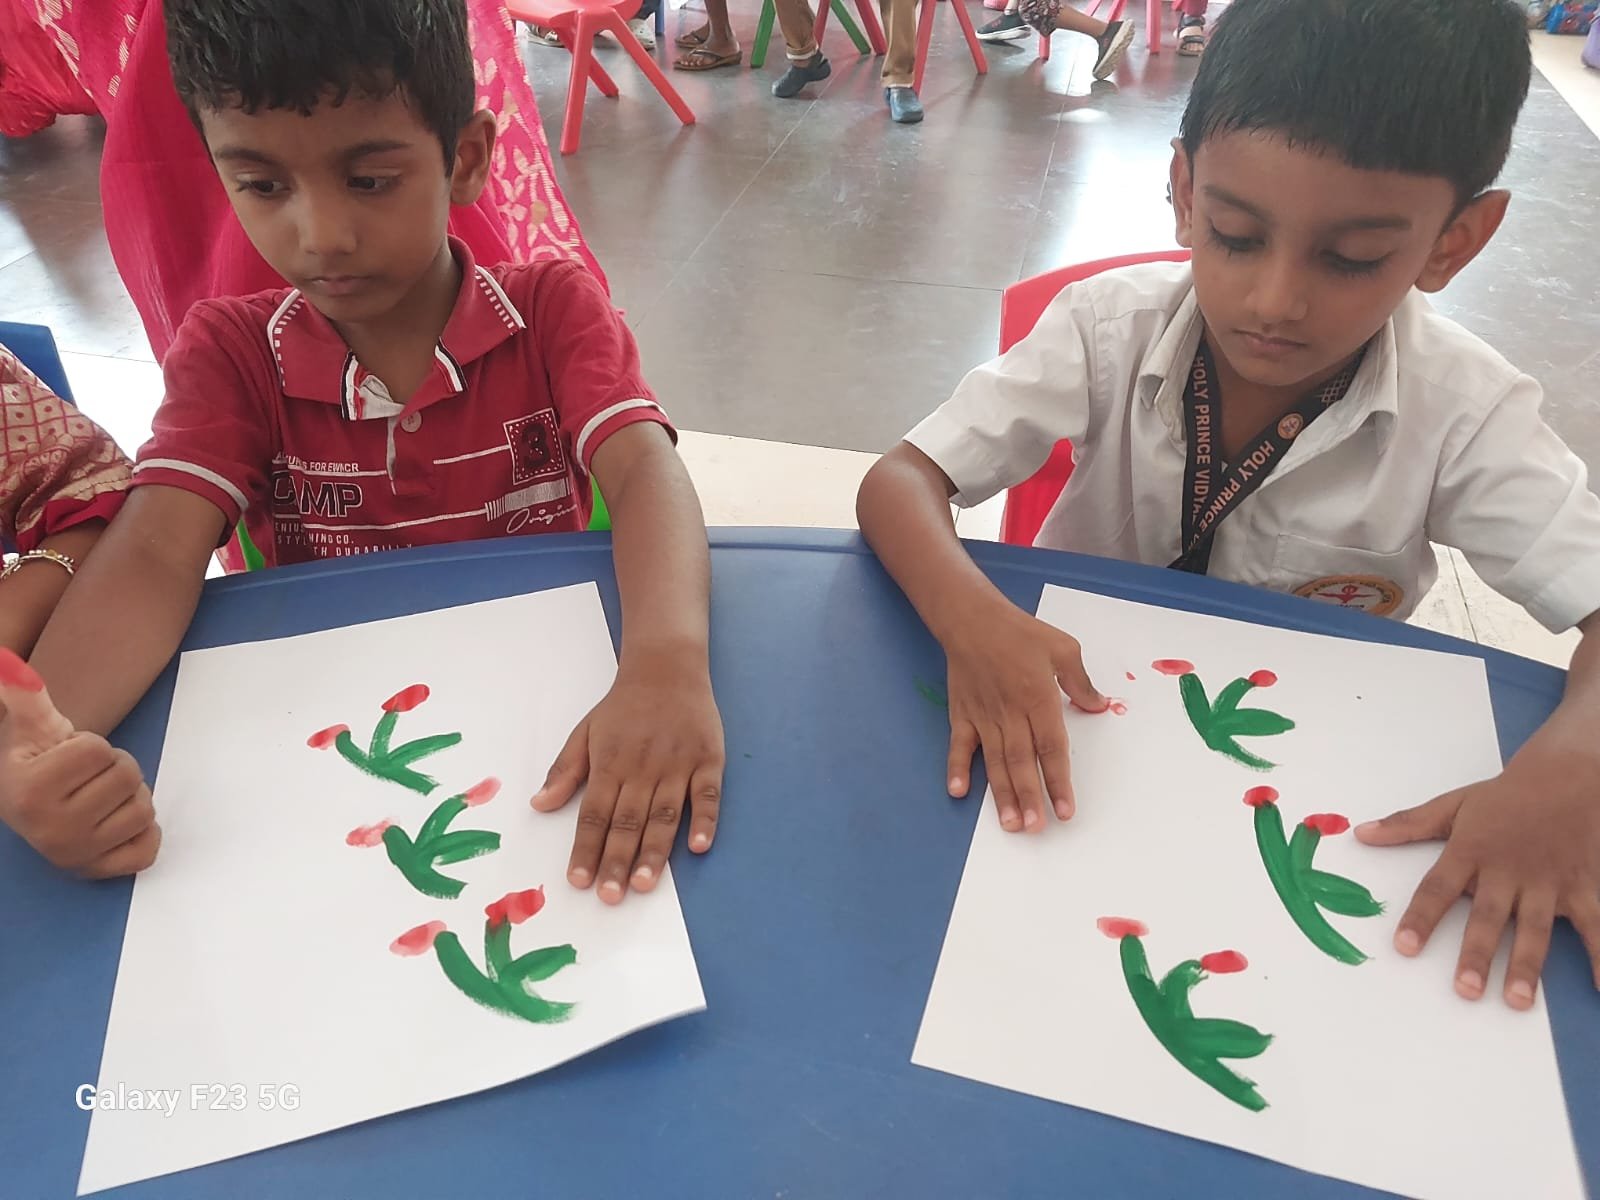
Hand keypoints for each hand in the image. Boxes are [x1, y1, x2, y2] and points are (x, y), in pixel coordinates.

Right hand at [0, 650, 160, 876]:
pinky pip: (149, 848)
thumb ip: (25, 693)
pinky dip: (143, 833)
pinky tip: (115, 823)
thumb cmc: (36, 760)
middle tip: (88, 779)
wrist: (32, 805)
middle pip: (128, 777)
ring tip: (100, 798)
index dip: (93, 747)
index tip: (70, 759)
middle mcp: (50, 830)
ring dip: (131, 797)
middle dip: (114, 769)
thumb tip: (8, 658)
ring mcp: (77, 856)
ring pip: (144, 809)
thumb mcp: (30, 725)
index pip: (98, 751)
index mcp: (29, 792)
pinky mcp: (101, 873)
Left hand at [531, 649, 722, 904]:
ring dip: (655, 852)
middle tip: (610, 896)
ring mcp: (678, 765)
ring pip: (665, 815)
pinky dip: (705, 821)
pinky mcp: (708, 760)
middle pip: (628, 821)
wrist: (668, 668)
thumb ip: (565, 771)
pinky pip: (708, 795)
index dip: (586, 849)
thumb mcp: (585, 731)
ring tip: (645, 884)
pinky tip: (698, 847)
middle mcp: (643, 768)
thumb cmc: (624, 706)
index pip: (594, 814)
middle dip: (617, 860)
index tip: (578, 880)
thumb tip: (539, 805)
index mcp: (610, 763)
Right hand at [943, 601, 1105, 832]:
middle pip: (1021, 762)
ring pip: (994, 761)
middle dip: (1029, 797)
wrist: (971, 619)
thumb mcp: (1062, 648)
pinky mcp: (962, 714)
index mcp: (1038, 698)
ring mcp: (983, 716)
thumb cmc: (1020, 632)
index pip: (1051, 748)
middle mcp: (1010, 713)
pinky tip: (958, 791)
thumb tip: (1099, 706)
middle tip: (1035, 828)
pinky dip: (957, 767)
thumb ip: (1080, 682)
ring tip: (1010, 823)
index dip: (1058, 781)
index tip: (1065, 810)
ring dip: (1002, 794)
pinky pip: (959, 745)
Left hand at [1356, 748, 1599, 1009]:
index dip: (1420, 918)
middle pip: (1487, 917)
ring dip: (1525, 965)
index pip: (1437, 888)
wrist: (1570, 774)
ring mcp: (1547, 881)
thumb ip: (1408, 825)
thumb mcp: (1453, 805)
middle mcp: (1507, 870)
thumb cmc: (1506, 796)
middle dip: (1475, 953)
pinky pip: (1595, 926)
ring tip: (1515, 999)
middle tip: (1464, 989)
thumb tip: (1363, 833)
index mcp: (1471, 851)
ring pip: (1535, 928)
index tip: (1404, 946)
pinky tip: (1599, 988)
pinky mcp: (1583, 887)